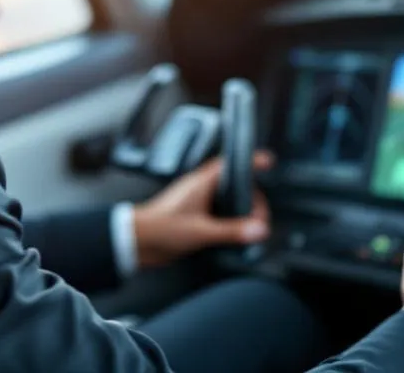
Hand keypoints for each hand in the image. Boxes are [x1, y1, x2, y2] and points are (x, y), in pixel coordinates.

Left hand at [131, 151, 272, 268]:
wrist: (135, 241)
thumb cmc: (160, 229)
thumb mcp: (201, 231)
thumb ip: (232, 231)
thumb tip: (259, 229)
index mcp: (201, 182)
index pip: (231, 164)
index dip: (251, 162)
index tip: (268, 162)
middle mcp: (200, 189)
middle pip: (235, 186)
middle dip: (252, 200)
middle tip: (260, 221)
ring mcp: (197, 202)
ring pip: (227, 200)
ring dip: (241, 212)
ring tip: (251, 228)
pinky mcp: (194, 217)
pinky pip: (219, 213)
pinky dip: (230, 221)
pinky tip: (234, 235)